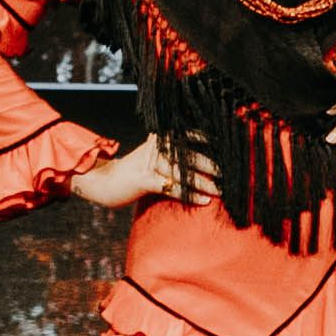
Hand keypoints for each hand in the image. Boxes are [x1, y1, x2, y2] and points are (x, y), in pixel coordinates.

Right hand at [73, 136, 218, 210]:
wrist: (104, 181)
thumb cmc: (135, 172)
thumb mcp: (154, 157)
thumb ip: (174, 155)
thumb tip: (204, 161)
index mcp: (161, 138)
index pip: (191, 135)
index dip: (211, 141)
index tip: (231, 149)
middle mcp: (156, 146)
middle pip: (189, 153)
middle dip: (212, 164)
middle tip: (231, 173)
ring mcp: (149, 162)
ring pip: (182, 172)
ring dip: (204, 183)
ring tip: (221, 191)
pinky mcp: (143, 179)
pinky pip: (171, 187)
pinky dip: (189, 195)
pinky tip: (203, 201)